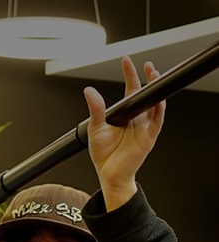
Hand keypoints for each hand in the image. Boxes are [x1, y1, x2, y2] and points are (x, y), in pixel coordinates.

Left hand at [83, 57, 164, 210]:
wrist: (108, 173)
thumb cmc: (104, 154)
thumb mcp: (96, 127)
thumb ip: (96, 109)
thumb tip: (89, 92)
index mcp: (126, 114)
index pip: (131, 90)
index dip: (130, 75)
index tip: (126, 61)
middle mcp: (137, 118)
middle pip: (146, 93)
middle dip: (149, 78)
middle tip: (147, 65)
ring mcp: (145, 126)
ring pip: (155, 103)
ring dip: (156, 89)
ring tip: (153, 75)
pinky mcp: (149, 136)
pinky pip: (157, 120)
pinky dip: (159, 109)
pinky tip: (158, 100)